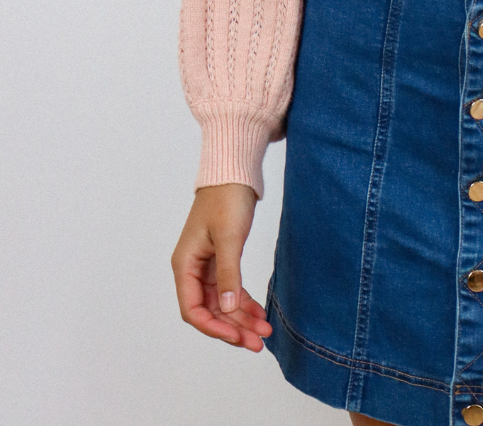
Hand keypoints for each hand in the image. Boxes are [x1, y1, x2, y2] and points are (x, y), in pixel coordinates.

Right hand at [172, 183, 271, 351]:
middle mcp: (192, 269)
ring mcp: (207, 267)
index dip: (214, 327)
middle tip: (258, 342)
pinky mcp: (221, 261)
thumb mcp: (229, 237)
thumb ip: (229, 274)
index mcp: (184, 265)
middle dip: (233, 328)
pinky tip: (260, 314)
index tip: (237, 337)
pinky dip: (244, 303)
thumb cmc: (226, 199)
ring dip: (241, 319)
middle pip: (211, 311)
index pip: (193, 309)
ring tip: (264, 332)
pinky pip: (231, 290)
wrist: (234, 173)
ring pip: (223, 303)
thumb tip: (229, 309)